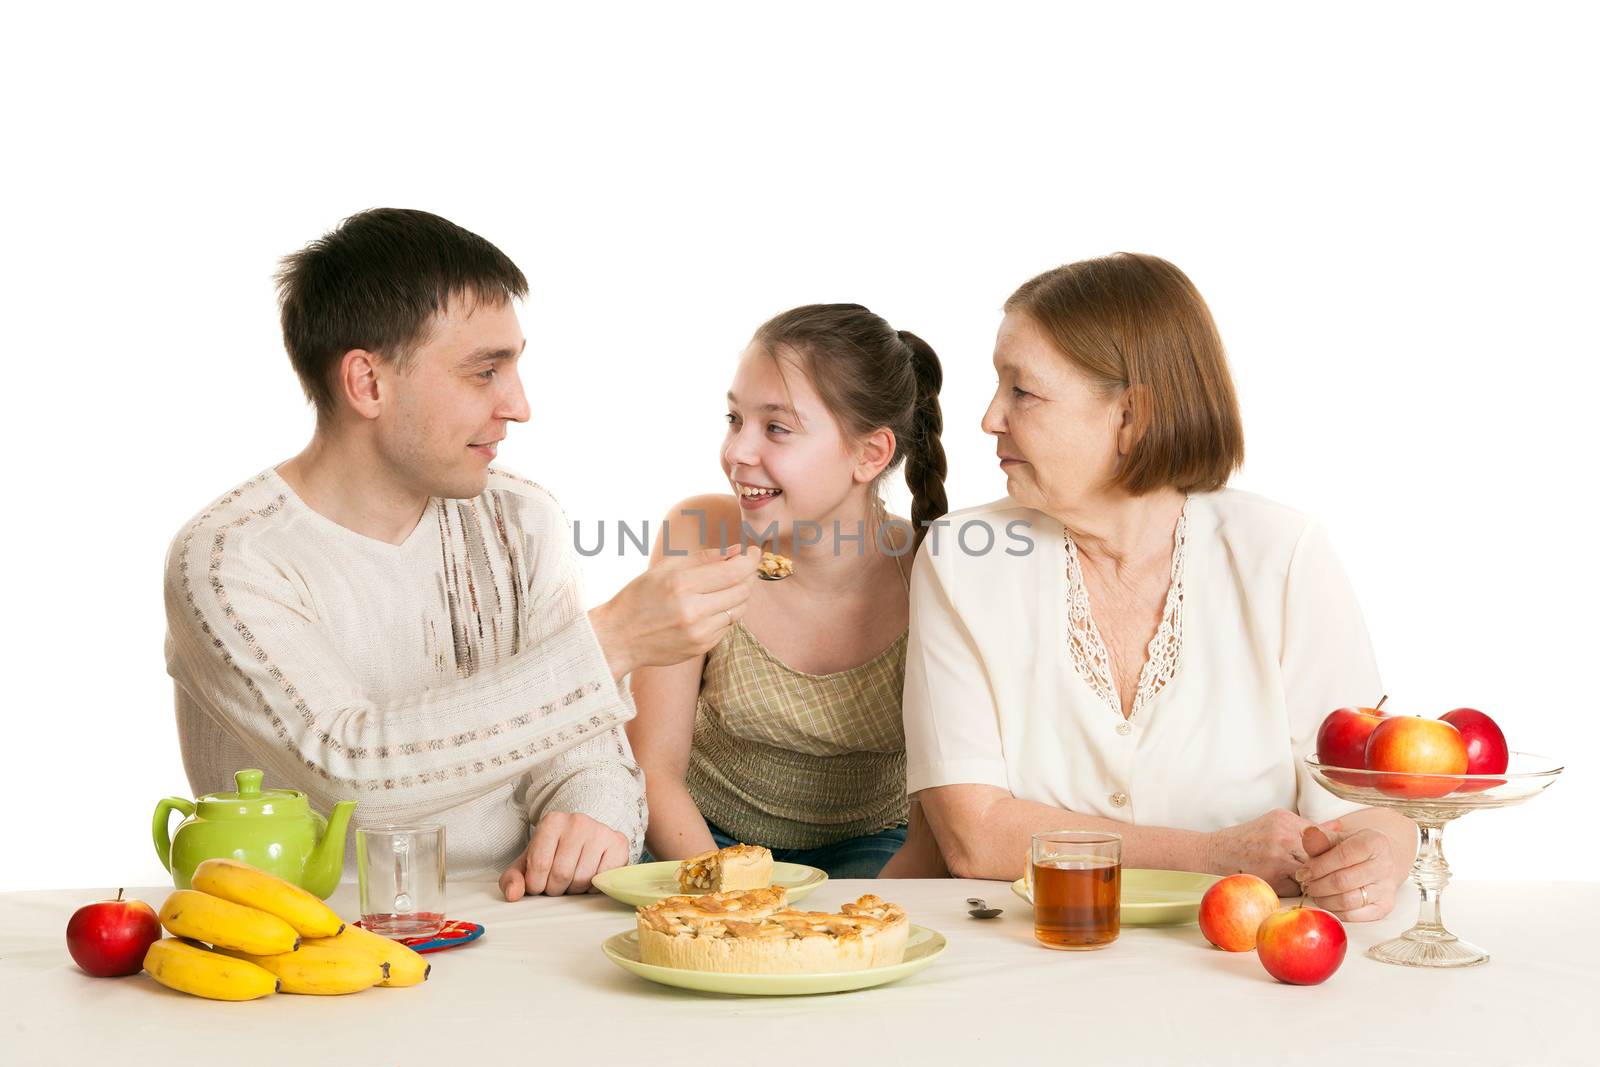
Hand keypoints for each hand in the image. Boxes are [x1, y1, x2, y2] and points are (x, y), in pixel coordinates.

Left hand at [498, 811, 629, 899]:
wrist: (584, 839)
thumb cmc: (552, 854)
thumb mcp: (527, 864)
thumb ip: (512, 878)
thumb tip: (513, 895)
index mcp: (552, 821)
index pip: (539, 865)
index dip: (537, 885)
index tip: (539, 884)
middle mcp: (578, 821)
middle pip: (562, 873)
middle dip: (556, 889)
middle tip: (557, 884)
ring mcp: (601, 831)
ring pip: (583, 879)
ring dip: (574, 890)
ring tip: (572, 880)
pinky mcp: (619, 844)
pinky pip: (603, 879)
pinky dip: (593, 887)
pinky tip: (589, 878)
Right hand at [590, 544, 758, 677]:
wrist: (619, 637)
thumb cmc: (640, 596)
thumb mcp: (666, 568)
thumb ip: (704, 558)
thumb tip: (736, 551)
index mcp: (682, 584)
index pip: (734, 572)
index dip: (750, 560)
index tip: (753, 552)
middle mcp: (693, 610)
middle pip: (742, 590)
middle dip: (748, 576)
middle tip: (743, 567)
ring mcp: (699, 632)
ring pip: (739, 610)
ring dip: (739, 595)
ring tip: (726, 586)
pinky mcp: (701, 647)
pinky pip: (727, 626)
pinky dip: (725, 613)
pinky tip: (709, 607)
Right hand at [1203, 808, 1328, 894]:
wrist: (1213, 855)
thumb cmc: (1246, 840)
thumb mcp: (1274, 823)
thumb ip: (1305, 828)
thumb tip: (1339, 829)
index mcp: (1285, 819)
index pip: (1325, 835)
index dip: (1335, 849)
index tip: (1340, 857)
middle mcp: (1282, 836)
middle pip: (1323, 855)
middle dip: (1328, 865)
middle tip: (1331, 873)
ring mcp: (1277, 859)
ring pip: (1313, 873)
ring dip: (1314, 879)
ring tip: (1311, 880)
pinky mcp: (1271, 879)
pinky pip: (1298, 888)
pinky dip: (1298, 889)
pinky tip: (1290, 885)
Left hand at [1295, 822, 1398, 920]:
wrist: (1380, 859)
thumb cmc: (1354, 848)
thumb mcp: (1338, 837)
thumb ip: (1321, 838)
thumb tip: (1307, 833)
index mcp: (1375, 843)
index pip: (1343, 856)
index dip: (1318, 866)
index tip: (1302, 872)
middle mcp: (1385, 866)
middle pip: (1343, 881)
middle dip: (1318, 885)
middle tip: (1305, 884)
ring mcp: (1387, 889)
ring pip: (1348, 901)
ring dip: (1324, 899)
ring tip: (1314, 892)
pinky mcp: (1384, 907)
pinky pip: (1354, 915)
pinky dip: (1335, 911)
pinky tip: (1326, 902)